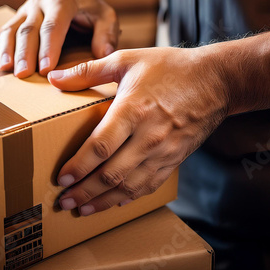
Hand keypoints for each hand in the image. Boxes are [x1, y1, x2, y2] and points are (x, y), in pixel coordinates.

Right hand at [0, 0, 118, 76]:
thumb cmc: (90, 10)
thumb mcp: (106, 16)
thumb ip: (107, 34)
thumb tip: (102, 55)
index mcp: (63, 1)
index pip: (53, 27)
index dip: (48, 49)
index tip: (45, 70)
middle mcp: (41, 2)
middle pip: (29, 29)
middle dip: (25, 53)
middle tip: (22, 75)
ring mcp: (26, 8)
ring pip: (12, 28)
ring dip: (7, 49)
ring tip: (5, 68)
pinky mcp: (18, 16)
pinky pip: (3, 29)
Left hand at [48, 47, 228, 214]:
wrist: (215, 80)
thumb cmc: (169, 67)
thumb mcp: (127, 59)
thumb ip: (88, 71)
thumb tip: (54, 78)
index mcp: (133, 110)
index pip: (99, 147)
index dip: (78, 166)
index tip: (61, 178)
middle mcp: (149, 136)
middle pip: (111, 174)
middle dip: (84, 192)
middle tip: (63, 202)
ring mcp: (164, 151)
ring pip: (129, 186)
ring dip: (103, 201)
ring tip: (82, 210)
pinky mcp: (175, 159)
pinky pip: (149, 185)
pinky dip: (130, 197)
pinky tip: (115, 203)